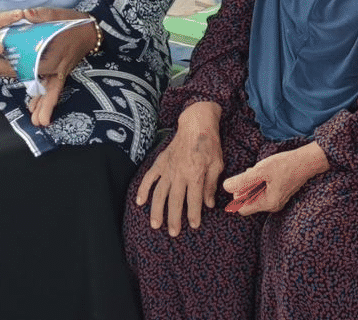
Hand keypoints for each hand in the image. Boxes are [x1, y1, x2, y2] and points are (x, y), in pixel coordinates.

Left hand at [22, 7, 95, 126]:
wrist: (90, 28)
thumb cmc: (72, 21)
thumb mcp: (57, 13)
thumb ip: (41, 15)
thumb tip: (25, 13)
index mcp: (57, 50)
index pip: (42, 66)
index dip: (32, 78)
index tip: (27, 89)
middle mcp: (59, 64)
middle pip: (51, 86)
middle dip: (45, 104)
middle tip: (37, 122)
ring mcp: (61, 69)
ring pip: (53, 90)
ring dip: (45, 106)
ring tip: (38, 122)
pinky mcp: (62, 71)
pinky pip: (54, 86)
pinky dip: (46, 97)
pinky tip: (37, 107)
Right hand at [135, 102, 224, 236]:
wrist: (196, 124)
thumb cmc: (209, 145)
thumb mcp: (217, 164)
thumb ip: (211, 185)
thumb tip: (209, 204)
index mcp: (195, 174)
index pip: (194, 200)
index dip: (194, 214)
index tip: (193, 225)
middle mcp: (179, 173)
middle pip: (175, 201)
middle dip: (173, 219)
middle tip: (173, 233)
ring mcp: (168, 168)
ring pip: (159, 193)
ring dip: (157, 210)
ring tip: (155, 224)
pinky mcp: (160, 162)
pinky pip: (149, 178)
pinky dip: (143, 189)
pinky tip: (139, 202)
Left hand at [221, 141, 330, 217]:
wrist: (306, 160)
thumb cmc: (285, 165)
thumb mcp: (260, 170)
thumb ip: (242, 180)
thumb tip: (225, 186)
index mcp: (268, 203)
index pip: (242, 208)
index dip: (238, 195)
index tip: (244, 180)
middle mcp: (272, 205)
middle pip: (248, 202)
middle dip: (246, 187)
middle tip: (253, 173)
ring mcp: (276, 200)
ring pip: (255, 195)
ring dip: (253, 183)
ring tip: (260, 170)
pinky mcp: (279, 193)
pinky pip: (263, 191)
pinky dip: (260, 181)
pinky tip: (264, 171)